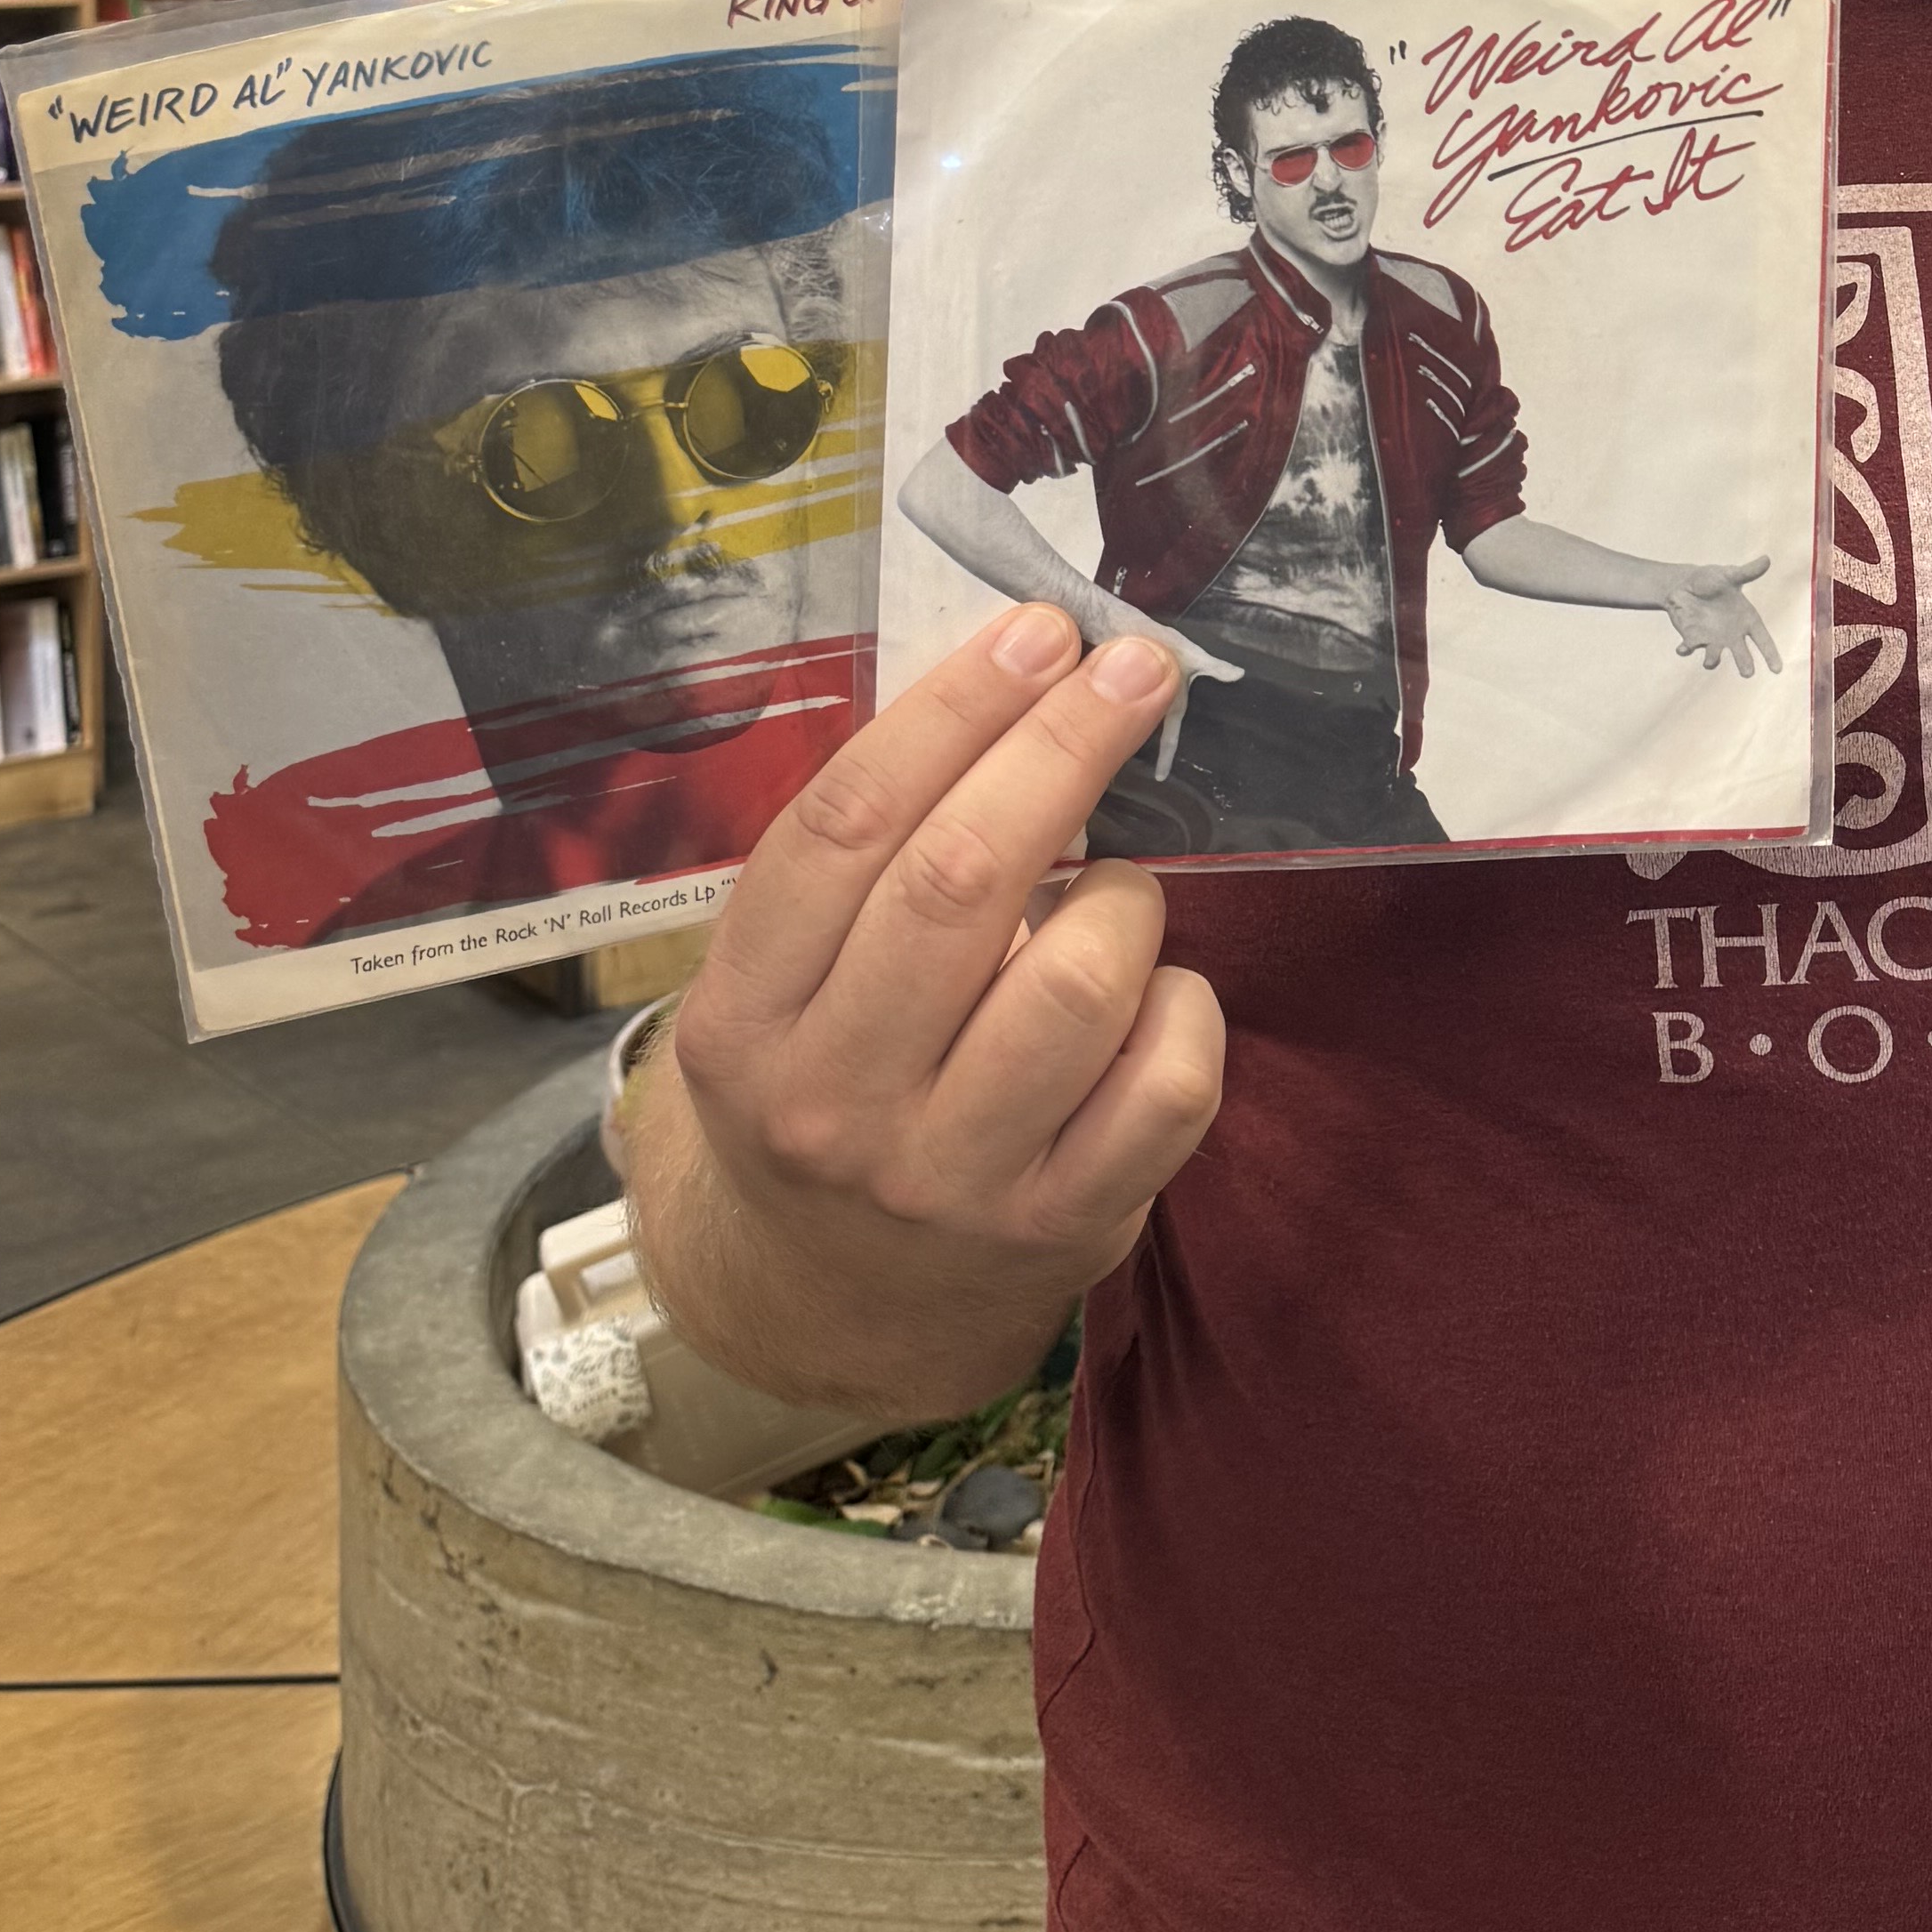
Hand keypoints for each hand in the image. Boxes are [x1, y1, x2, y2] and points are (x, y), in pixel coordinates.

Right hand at [630, 603, 1225, 1417]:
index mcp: (744, 1019)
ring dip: (1126, 895)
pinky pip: (1167, 1084)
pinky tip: (1159, 990)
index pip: (845, 827)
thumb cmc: (825, 1079)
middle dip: (1062, 748)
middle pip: (958, 885)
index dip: (954, 710)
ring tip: (1119, 883)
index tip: (1040, 633)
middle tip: (1133, 668)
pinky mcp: (1064, 1229)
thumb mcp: (786, 980)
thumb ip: (870, 855)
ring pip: (1078, 983)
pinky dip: (1187, 1006)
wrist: (826, 1298)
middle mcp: (834, 1103)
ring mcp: (951, 1178)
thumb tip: (1020, 677)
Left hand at [1652, 554, 1776, 673]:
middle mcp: (1731, 634)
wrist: (1685, 583)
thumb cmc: (1711, 579)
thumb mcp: (1729, 575)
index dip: (1770, 654)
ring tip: (1710, 660)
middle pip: (1742, 654)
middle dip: (1744, 664)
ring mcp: (1712, 638)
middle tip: (1747, 673)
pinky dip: (1686, 649)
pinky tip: (1682, 648)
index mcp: (1745, 619)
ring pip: (1714, 657)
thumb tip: (1766, 559)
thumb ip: (1747, 572)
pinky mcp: (1693, 638)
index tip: (1777, 669)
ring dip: (1712, 660)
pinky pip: (1690, 648)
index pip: (1762, 639)